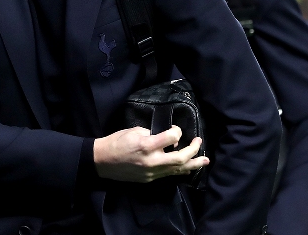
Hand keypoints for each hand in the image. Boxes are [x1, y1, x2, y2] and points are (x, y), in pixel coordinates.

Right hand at [93, 125, 208, 182]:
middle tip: (199, 142)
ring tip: (205, 161)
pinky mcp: (150, 179)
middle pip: (181, 158)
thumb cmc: (116, 142)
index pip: (172, 138)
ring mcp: (152, 173)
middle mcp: (153, 161)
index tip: (175, 129)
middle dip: (193, 150)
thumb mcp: (134, 130)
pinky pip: (169, 175)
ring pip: (178, 170)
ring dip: (193, 164)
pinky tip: (188, 168)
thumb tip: (165, 138)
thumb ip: (152, 134)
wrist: (102, 162)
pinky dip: (180, 170)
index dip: (177, 131)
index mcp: (147, 145)